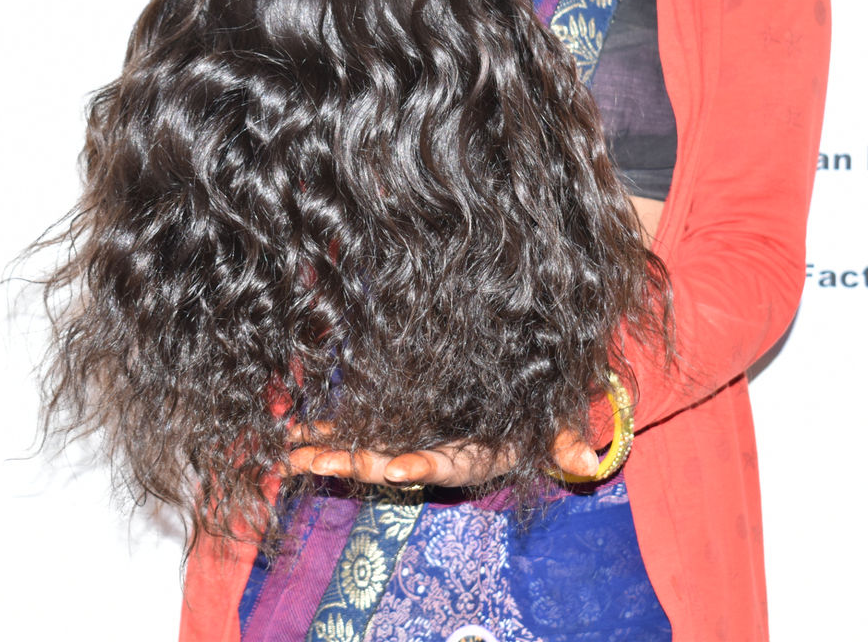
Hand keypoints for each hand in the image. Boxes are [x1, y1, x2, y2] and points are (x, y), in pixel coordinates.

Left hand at [285, 424, 599, 486]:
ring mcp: (418, 438)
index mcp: (474, 456)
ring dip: (331, 449)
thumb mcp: (558, 427)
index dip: (423, 465)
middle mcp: (439, 453)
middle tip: (313, 462)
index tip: (395, 469)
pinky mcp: (403, 421)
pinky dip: (334, 426)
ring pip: (369, 447)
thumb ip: (567, 441)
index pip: (447, 464)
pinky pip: (365, 426)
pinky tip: (301, 426)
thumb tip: (588, 459)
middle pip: (393, 460)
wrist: (520, 411)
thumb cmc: (540, 418)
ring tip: (291, 449)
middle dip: (353, 462)